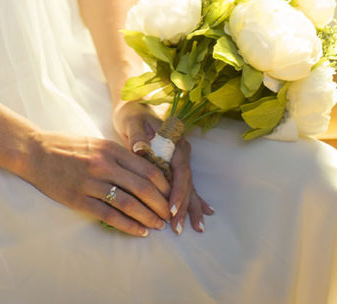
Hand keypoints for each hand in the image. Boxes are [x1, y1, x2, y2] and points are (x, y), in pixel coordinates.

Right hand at [22, 128, 172, 236]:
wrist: (35, 152)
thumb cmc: (66, 147)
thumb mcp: (95, 142)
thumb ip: (117, 155)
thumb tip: (143, 171)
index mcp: (109, 149)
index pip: (146, 168)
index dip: (163, 184)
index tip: (171, 195)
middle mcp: (103, 164)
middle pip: (142, 187)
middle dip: (160, 204)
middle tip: (169, 215)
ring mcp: (90, 182)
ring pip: (128, 203)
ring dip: (147, 217)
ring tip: (158, 225)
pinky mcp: (78, 199)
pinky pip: (109, 215)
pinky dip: (128, 225)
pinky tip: (139, 231)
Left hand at [113, 100, 213, 234]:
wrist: (134, 108)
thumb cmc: (132, 115)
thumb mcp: (132, 122)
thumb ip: (137, 136)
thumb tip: (140, 149)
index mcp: (174, 139)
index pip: (179, 169)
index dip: (177, 190)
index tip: (170, 209)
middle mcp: (181, 150)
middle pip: (185, 181)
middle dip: (183, 205)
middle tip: (177, 227)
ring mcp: (179, 159)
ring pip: (188, 186)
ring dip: (189, 207)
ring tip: (197, 228)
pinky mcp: (174, 165)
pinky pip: (185, 185)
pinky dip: (194, 200)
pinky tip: (205, 214)